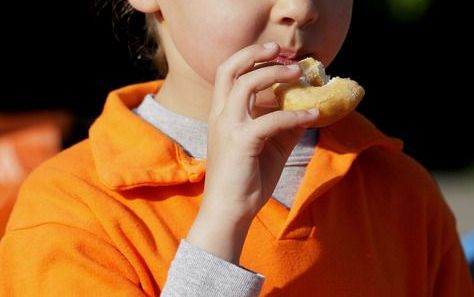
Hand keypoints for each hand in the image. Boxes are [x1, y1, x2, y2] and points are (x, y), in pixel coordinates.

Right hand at [203, 42, 318, 222]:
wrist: (230, 211)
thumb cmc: (246, 179)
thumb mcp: (269, 147)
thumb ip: (283, 125)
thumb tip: (307, 108)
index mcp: (223, 114)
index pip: (228, 74)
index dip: (250, 58)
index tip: (275, 53)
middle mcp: (220, 116)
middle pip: (229, 69)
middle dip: (255, 54)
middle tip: (281, 51)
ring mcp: (228, 127)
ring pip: (246, 85)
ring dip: (275, 75)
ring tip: (299, 74)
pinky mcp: (241, 143)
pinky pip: (271, 120)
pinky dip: (295, 114)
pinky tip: (314, 114)